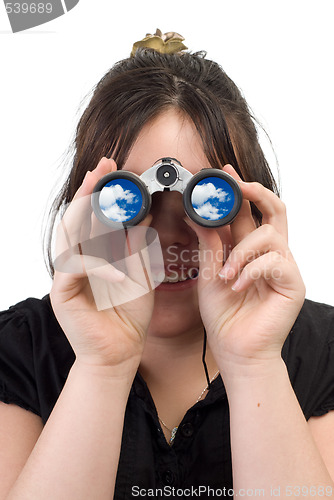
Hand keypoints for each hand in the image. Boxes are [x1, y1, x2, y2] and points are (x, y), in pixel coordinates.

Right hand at [50, 158, 156, 373]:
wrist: (121, 351)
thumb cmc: (128, 315)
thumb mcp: (141, 274)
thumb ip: (138, 246)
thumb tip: (144, 214)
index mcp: (96, 253)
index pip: (94, 216)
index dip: (101, 191)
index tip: (114, 170)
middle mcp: (78, 259)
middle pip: (77, 218)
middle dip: (89, 190)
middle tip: (103, 168)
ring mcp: (68, 275)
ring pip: (68, 236)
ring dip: (82, 214)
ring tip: (95, 192)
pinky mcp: (63, 294)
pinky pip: (77, 272)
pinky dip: (98, 268)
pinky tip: (117, 271)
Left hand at [186, 165, 305, 372]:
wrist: (234, 351)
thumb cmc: (224, 315)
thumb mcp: (208, 273)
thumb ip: (208, 243)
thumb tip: (195, 213)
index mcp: (251, 250)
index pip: (251, 212)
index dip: (241, 190)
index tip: (224, 173)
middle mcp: (271, 254)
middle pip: (276, 210)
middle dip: (256, 192)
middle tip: (237, 184)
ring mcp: (285, 268)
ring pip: (270, 234)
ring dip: (242, 250)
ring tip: (225, 273)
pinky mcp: (293, 284)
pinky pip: (275, 262)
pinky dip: (251, 271)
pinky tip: (236, 286)